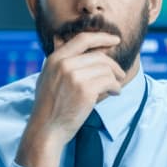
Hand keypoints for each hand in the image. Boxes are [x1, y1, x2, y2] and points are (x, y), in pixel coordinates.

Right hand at [15, 32, 125, 166]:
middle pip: (99, 56)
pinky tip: (114, 93)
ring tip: (114, 88)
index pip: (82, 39)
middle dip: (113, 65)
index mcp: (55, 59)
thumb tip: (76, 47)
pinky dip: (116, 87)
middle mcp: (64, 64)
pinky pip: (110, 82)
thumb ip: (60, 63)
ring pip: (106, 69)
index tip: (115, 40)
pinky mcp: (86, 90)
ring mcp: (74, 76)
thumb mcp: (47, 78)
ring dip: (115, 79)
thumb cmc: (49, 107)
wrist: (46, 129)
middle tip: (120, 74)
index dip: (101, 37)